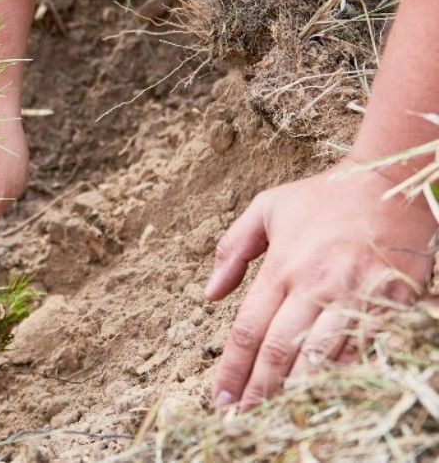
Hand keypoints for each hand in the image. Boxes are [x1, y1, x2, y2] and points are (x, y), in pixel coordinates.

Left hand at [207, 160, 436, 410]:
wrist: (391, 182)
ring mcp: (354, 296)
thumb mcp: (267, 208)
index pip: (248, 330)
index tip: (220, 397)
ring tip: (279, 417)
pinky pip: (364, 350)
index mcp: (281, 266)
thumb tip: (209, 293)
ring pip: (322, 358)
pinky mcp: (390, 303)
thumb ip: (232, 249)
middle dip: (259, 390)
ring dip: (299, 392)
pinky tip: (328, 398)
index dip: (232, 369)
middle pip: (280, 351)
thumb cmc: (325, 196)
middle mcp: (314, 285)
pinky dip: (345, 377)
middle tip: (244, 419)